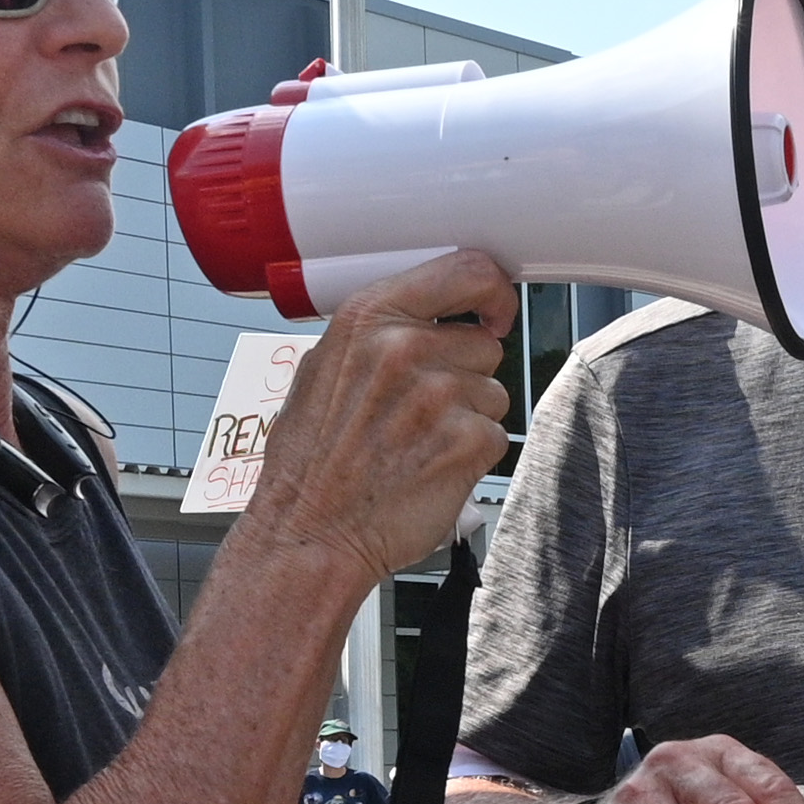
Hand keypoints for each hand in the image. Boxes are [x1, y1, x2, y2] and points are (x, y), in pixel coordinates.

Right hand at [250, 252, 514, 588]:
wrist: (308, 533)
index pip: (468, 270)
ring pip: (493, 391)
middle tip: (420, 411)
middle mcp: (405, 348)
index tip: (493, 312)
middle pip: (484, 342)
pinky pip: (494, 434)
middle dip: (464, 373)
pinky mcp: (467, 440)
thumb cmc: (310, 463)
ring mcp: (440, 394)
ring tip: (417, 443)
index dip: (493, 293)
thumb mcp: (322, 370)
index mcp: (370, 318)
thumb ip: (377, 334)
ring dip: (468, 417)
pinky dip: (470, 455)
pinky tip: (429, 467)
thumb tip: (426, 315)